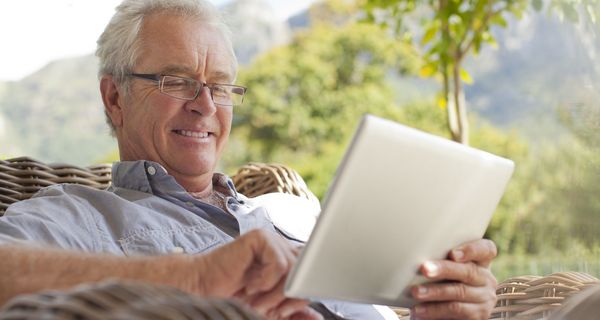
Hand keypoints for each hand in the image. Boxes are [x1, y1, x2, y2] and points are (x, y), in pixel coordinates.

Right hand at [193, 229, 320, 319]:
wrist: (203, 291)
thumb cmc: (234, 298)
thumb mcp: (271, 311)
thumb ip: (293, 313)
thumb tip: (317, 317)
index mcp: (288, 261)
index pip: (310, 274)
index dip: (301, 295)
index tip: (283, 311)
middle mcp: (283, 248)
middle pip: (304, 273)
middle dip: (287, 297)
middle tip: (266, 308)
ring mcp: (272, 241)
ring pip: (293, 269)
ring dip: (274, 292)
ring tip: (255, 299)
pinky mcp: (259, 238)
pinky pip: (278, 262)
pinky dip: (266, 280)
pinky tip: (250, 285)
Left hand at [410, 239, 497, 319]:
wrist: (449, 313)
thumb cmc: (444, 283)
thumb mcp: (447, 270)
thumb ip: (441, 260)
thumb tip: (415, 256)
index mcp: (481, 262)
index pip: (486, 250)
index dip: (471, 250)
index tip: (452, 253)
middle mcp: (486, 279)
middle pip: (469, 271)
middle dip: (444, 269)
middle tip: (424, 269)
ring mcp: (484, 299)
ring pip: (460, 292)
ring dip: (435, 292)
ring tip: (416, 292)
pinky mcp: (478, 317)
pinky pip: (455, 311)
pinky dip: (434, 310)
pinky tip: (419, 309)